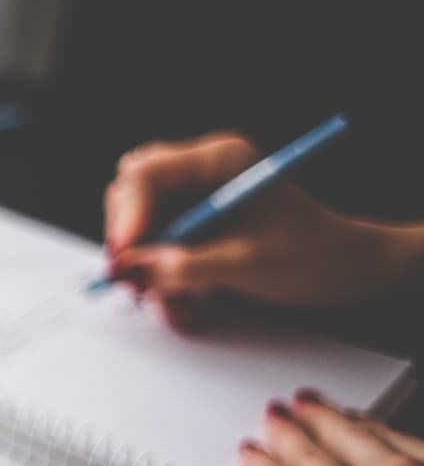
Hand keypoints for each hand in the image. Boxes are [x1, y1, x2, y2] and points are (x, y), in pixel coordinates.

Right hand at [103, 131, 423, 328]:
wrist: (344, 269)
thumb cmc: (310, 255)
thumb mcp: (245, 264)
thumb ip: (185, 265)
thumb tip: (131, 268)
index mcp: (219, 160)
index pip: (147, 174)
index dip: (127, 215)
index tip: (122, 256)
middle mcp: (201, 171)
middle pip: (133, 194)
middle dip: (130, 240)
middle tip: (132, 281)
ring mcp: (196, 197)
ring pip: (141, 226)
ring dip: (146, 268)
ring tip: (171, 305)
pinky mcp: (194, 223)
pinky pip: (157, 247)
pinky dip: (161, 278)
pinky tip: (182, 304)